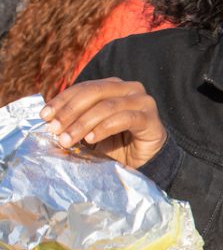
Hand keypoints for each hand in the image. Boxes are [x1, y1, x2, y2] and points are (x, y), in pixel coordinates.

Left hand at [40, 78, 167, 168]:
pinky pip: (126, 119)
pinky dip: (105, 128)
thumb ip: (75, 121)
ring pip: (108, 106)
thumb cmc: (116, 144)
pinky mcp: (151, 118)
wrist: (145, 162)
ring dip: (84, 123)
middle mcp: (129, 89)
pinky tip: (91, 139)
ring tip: (67, 139)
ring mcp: (143, 102)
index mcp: (113, 87)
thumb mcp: (89, 130)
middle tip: (54, 129)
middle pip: (95, 92)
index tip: (44, 116)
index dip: (62, 100)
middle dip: (70, 111)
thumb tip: (49, 120)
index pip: (84, 88)